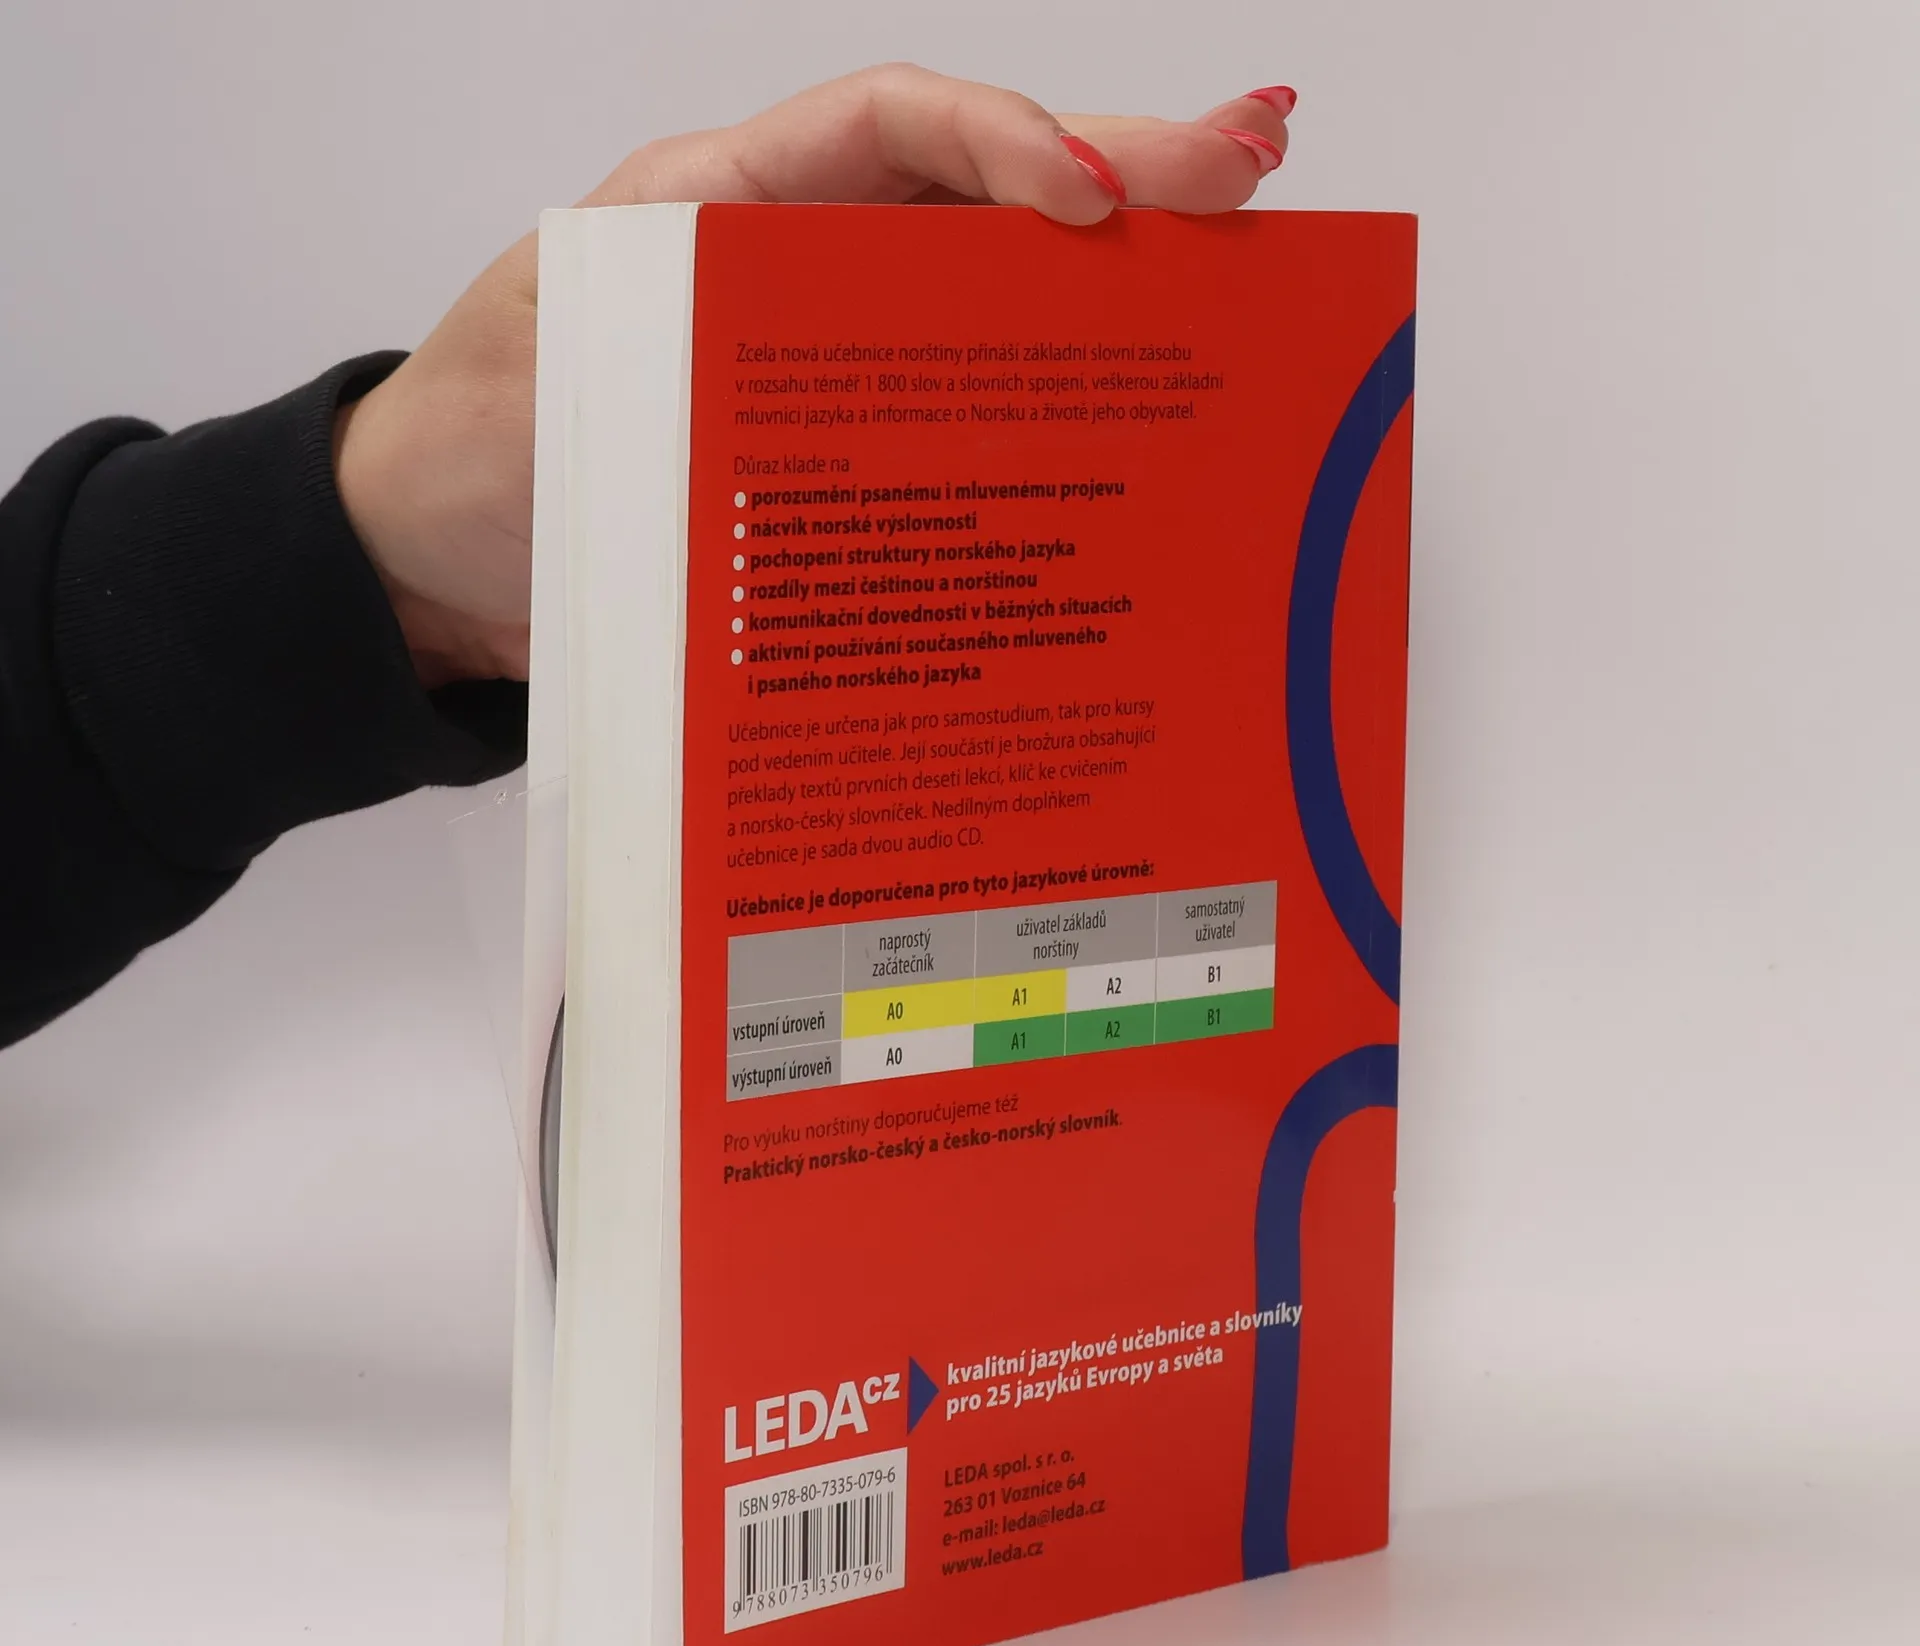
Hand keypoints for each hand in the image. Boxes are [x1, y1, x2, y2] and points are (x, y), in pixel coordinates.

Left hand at [334, 65, 1295, 686]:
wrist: (432, 559)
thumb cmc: (465, 459)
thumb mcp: (541, 391)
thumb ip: (647, 366)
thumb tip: (781, 379)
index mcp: (716, 207)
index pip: (885, 131)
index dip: (998, 144)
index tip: (1091, 195)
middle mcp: (793, 267)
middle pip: (976, 202)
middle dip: (1121, 176)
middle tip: (1253, 171)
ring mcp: (830, 360)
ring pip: (992, 302)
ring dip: (1116, 286)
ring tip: (1245, 266)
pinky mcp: (845, 451)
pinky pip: (963, 412)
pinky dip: (1053, 406)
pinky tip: (1142, 413)